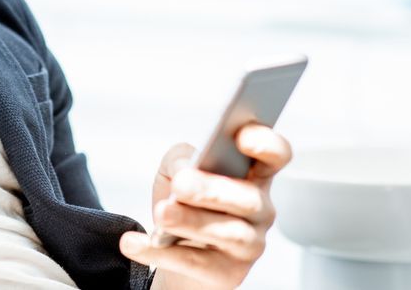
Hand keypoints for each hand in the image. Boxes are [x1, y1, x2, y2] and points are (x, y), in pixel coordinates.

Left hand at [118, 124, 291, 289]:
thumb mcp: (175, 168)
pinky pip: (197, 263)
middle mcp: (259, 209)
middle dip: (214, 190)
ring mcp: (249, 243)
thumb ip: (180, 158)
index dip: (266, 144)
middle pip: (249, 198)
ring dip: (192, 221)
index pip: (275, 156)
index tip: (241, 137)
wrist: (172, 247)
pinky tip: (134, 243)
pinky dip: (162, 253)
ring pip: (230, 233)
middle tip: (182, 184)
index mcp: (252, 174)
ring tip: (162, 214)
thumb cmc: (183, 199)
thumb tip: (185, 170)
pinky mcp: (228, 273)